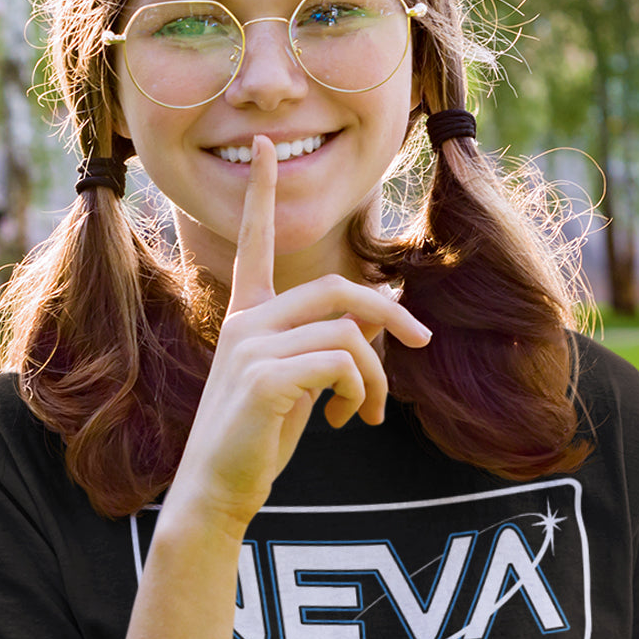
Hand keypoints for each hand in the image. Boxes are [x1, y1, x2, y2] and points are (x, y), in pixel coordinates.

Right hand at [166, 136, 431, 533]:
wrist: (215, 490)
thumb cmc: (255, 440)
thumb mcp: (294, 385)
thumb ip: (323, 348)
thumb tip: (376, 330)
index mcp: (246, 318)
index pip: (256, 245)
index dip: (264, 195)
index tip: (268, 148)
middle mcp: (246, 323)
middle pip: (337, 290)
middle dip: (390, 312)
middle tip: (422, 342)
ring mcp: (252, 347)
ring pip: (349, 333)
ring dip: (377, 376)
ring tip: (365, 411)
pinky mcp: (266, 378)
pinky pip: (343, 363)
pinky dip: (360, 392)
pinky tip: (343, 420)